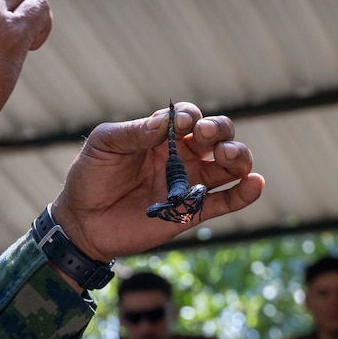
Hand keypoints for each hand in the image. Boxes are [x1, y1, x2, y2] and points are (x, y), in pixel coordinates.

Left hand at [48, 102, 263, 260]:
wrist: (82, 222)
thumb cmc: (90, 177)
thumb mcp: (104, 145)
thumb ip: (134, 132)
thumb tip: (166, 123)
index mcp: (161, 136)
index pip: (189, 117)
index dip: (191, 116)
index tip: (182, 123)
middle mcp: (181, 156)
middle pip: (218, 136)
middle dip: (221, 130)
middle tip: (206, 136)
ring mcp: (189, 184)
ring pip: (229, 166)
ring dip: (238, 157)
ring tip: (229, 157)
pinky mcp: (191, 213)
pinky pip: (225, 202)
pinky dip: (244, 194)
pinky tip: (255, 184)